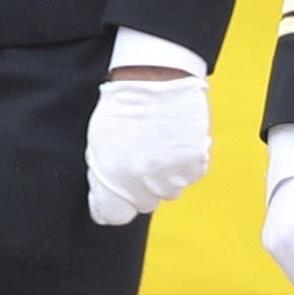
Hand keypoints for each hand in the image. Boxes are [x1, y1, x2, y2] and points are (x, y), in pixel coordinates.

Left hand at [82, 62, 214, 227]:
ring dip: (164, 175)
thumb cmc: (122, 105)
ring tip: (157, 144)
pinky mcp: (195, 165)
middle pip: (144, 203)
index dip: (111, 205)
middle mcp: (143, 182)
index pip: (113, 215)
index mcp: (113, 178)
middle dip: (139, 188)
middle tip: (139, 158)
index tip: (112, 197)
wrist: (156, 79)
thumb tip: (105, 199)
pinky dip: (184, 164)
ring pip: (169, 191)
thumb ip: (104, 176)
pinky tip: (174, 140)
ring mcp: (172, 175)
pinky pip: (189, 176)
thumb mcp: (98, 143)